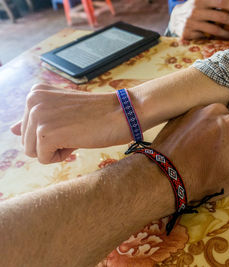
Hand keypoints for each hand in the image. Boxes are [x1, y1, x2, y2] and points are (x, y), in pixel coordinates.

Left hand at [10, 84, 130, 163]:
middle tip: (76, 129)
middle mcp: (32, 100)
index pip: (28, 128)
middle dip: (51, 143)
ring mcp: (38, 116)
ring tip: (76, 134)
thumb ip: (36, 120)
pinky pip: (43, 159)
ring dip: (56, 149)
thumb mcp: (63, 112)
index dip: (53, 132)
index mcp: (35, 93)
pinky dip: (62, 156)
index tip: (73, 122)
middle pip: (27, 141)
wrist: (121, 113)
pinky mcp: (46, 133)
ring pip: (33, 152)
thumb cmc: (97, 114)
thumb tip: (12, 129)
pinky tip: (77, 140)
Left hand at [152, 104, 228, 201]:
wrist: (166, 176)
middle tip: (221, 156)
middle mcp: (218, 109)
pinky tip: (191, 146)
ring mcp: (197, 110)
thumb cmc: (207, 177)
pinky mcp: (181, 115)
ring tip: (203, 152)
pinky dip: (200, 130)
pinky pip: (199, 120)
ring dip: (216, 131)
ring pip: (217, 119)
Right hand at [169, 0, 228, 39]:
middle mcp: (196, 10)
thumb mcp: (203, 0)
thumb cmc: (195, 9)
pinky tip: (221, 40)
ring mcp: (191, 22)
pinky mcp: (188, 33)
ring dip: (228, 34)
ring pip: (215, 30)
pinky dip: (215, 39)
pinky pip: (206, 38)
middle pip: (221, 17)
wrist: (175, 18)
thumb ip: (216, 1)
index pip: (223, 2)